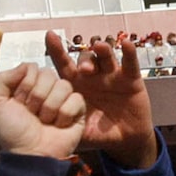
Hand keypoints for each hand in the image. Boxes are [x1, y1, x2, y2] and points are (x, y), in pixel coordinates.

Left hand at [0, 62, 86, 159]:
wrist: (30, 154)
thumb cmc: (13, 132)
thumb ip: (2, 79)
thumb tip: (25, 65)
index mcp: (28, 84)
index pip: (32, 68)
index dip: (25, 85)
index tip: (19, 103)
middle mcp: (46, 89)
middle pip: (48, 74)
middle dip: (37, 97)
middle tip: (32, 113)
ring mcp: (63, 99)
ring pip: (63, 85)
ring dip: (50, 107)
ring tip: (45, 120)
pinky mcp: (78, 110)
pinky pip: (76, 99)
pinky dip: (64, 114)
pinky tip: (58, 124)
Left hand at [47, 33, 157, 166]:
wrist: (124, 140)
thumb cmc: (99, 133)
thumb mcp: (78, 130)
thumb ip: (64, 125)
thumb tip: (44, 124)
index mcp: (77, 85)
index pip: (64, 64)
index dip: (57, 50)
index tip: (50, 35)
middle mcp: (93, 76)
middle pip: (86, 59)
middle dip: (85, 60)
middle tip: (84, 69)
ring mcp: (112, 75)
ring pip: (105, 56)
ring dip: (102, 50)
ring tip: (100, 47)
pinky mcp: (131, 79)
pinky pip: (129, 63)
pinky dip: (129, 53)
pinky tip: (127, 45)